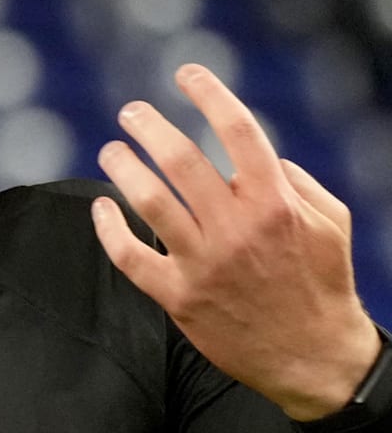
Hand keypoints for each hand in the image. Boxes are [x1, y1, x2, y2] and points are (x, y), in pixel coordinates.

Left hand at [92, 63, 381, 420]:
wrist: (314, 359)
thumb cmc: (321, 284)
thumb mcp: (330, 223)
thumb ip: (294, 182)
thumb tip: (258, 155)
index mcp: (275, 203)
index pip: (238, 131)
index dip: (209, 93)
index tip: (186, 73)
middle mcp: (236, 228)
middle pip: (181, 160)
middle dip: (149, 126)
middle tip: (131, 112)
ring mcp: (204, 264)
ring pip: (149, 201)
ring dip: (123, 168)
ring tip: (111, 151)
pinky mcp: (179, 297)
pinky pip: (130, 257)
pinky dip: (108, 229)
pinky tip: (101, 209)